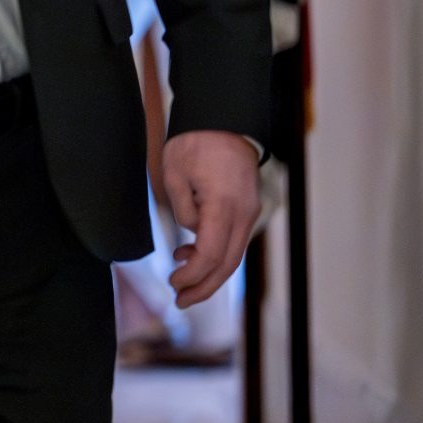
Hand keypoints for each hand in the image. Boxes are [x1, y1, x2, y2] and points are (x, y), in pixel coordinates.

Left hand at [163, 129, 260, 307]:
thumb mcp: (174, 173)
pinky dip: (214, 252)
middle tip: (180, 301)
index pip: (211, 254)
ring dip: (209, 272)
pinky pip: (233, 239)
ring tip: (181, 281)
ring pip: (233, 254)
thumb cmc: (194, 143)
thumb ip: (183, 210)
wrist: (223, 121)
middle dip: (204, 286)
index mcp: (224, 205)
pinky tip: (190, 252)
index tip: (173, 284)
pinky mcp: (246, 208)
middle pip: (228, 263)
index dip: (193, 275)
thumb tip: (192, 236)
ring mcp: (249, 211)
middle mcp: (243, 212)